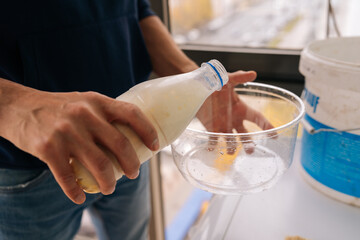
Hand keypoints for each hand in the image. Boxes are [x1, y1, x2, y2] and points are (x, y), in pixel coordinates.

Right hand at [1, 89, 158, 203]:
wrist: (20, 107)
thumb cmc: (59, 107)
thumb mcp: (84, 101)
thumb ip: (104, 114)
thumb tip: (130, 134)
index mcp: (97, 102)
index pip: (131, 113)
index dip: (147, 131)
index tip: (155, 146)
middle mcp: (84, 115)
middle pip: (120, 144)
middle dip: (131, 165)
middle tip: (133, 174)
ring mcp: (66, 132)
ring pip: (99, 165)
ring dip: (109, 182)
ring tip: (110, 187)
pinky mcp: (48, 148)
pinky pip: (68, 178)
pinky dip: (76, 192)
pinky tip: (80, 197)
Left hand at [196, 70, 273, 152]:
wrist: (198, 87)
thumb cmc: (214, 83)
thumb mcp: (227, 80)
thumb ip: (239, 78)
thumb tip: (253, 73)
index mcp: (242, 109)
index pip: (258, 119)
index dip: (267, 126)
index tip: (275, 135)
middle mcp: (234, 119)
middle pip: (245, 134)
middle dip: (248, 143)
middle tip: (250, 150)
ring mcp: (223, 125)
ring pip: (231, 140)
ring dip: (231, 147)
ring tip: (230, 152)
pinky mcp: (211, 127)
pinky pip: (213, 139)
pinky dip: (212, 145)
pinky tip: (211, 149)